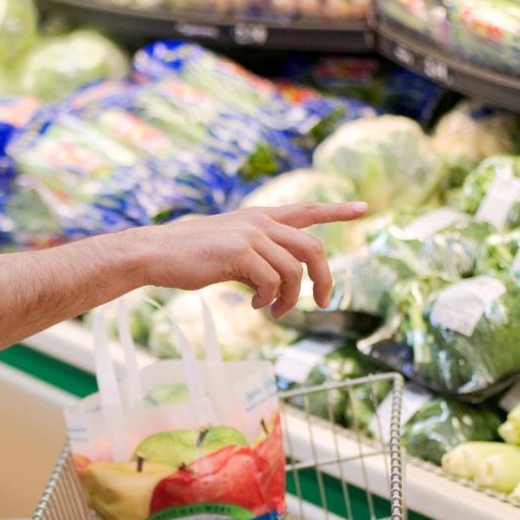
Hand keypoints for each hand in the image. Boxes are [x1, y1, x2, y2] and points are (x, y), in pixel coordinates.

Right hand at [129, 202, 368, 317]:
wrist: (156, 253)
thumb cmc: (190, 256)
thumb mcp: (231, 253)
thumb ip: (259, 262)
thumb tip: (277, 289)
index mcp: (260, 217)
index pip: (307, 210)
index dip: (337, 210)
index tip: (364, 209)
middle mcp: (260, 222)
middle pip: (313, 249)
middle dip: (325, 279)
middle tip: (325, 302)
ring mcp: (250, 235)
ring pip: (294, 271)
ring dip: (290, 298)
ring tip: (274, 311)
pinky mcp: (239, 253)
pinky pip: (272, 282)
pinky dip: (269, 299)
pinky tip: (255, 305)